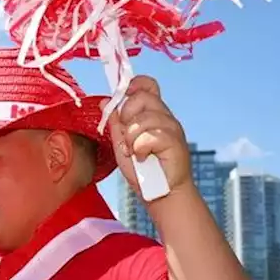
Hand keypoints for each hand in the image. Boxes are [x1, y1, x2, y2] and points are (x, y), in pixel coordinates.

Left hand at [109, 76, 192, 198]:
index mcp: (152, 114)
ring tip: (135, 152)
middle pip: (143, 97)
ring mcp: (172, 128)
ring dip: (132, 138)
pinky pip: (151, 135)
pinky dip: (141, 148)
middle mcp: (165, 117)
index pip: (148, 86)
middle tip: (127, 138)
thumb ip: (115, 124)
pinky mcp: (175, 142)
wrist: (158, 194)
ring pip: (144, 118)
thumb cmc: (143, 171)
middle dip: (127, 116)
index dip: (135, 84)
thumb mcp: (122, 145)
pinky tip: (143, 158)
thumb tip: (104, 102)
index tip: (123, 94)